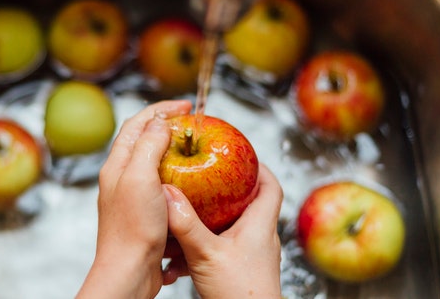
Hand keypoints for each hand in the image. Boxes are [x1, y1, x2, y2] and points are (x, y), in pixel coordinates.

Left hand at [77, 100, 191, 298]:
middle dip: (167, 126)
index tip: (185, 106)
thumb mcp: (140, 178)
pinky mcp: (145, 215)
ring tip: (195, 149)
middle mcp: (122, 178)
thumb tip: (159, 122)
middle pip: (144, 140)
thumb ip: (148, 146)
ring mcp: (134, 197)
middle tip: (192, 123)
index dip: (160, 109)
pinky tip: (193, 184)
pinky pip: (163, 187)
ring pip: (154, 164)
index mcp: (118, 165)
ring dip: (174, 152)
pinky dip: (178, 178)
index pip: (137, 124)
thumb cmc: (132, 228)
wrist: (128, 272)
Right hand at [163, 163, 282, 297]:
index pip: (271, 186)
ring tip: (185, 215)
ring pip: (229, 228)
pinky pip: (219, 250)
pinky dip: (200, 248)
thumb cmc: (241, 294)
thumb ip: (186, 224)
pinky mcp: (238, 272)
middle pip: (247, 203)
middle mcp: (259, 238)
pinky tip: (177, 259)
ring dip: (208, 222)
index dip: (258, 167)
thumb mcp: (207, 254)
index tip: (241, 155)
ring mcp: (250, 256)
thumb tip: (168, 194)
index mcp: (260, 226)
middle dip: (225, 191)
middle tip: (204, 180)